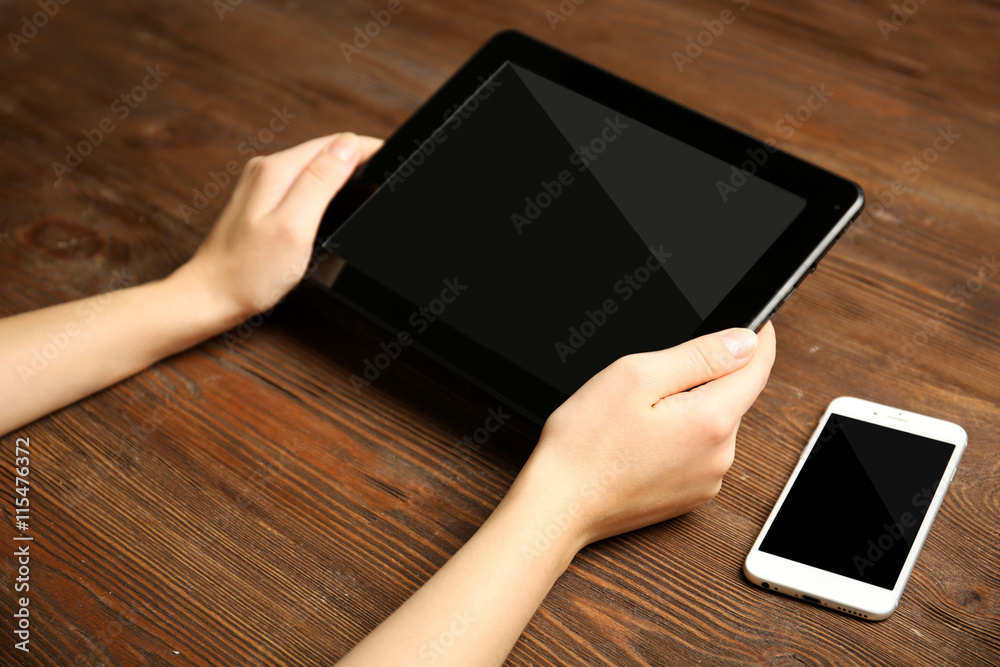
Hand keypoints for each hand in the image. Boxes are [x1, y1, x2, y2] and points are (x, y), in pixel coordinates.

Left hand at [176, 132, 382, 322]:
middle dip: (356, 159)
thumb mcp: (294, 226)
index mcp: (277, 170)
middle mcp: (266, 170)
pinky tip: (332, 206)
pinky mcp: (260, 202)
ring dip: (340, 173)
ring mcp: (261, 185)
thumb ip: (320, 181)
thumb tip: (347, 145)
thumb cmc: (250, 272)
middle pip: (324, 151)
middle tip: (385, 175)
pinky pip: (300, 184)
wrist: (210, 296)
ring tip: (365, 185)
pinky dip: (322, 190)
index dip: (368, 149)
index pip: (335, 143)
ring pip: (313, 167)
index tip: (393, 160)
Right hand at [518, 322, 775, 549]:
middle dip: (704, 376)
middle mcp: (720, 455)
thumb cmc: (585, 444)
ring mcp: (706, 480)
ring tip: (636, 414)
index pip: (758, 366)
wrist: (559, 505)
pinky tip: (638, 440)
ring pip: (713, 423)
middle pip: (732, 395)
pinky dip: (677, 437)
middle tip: (653, 374)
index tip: (752, 320)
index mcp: (712, 420)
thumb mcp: (636, 376)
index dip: (756, 336)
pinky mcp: (689, 496)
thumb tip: (745, 342)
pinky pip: (697, 451)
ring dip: (688, 408)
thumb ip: (698, 356)